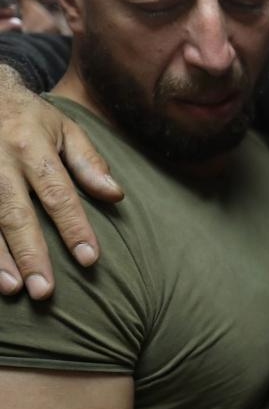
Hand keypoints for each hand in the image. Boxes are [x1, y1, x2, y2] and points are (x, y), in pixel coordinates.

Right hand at [0, 65, 121, 298]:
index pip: (58, 193)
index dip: (74, 227)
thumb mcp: (63, 128)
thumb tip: (115, 195)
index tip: (90, 258)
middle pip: (15, 213)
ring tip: (13, 288)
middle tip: (45, 291)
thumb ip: (88, 163)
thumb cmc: (27, 117)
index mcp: (32, 146)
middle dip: (31, 254)